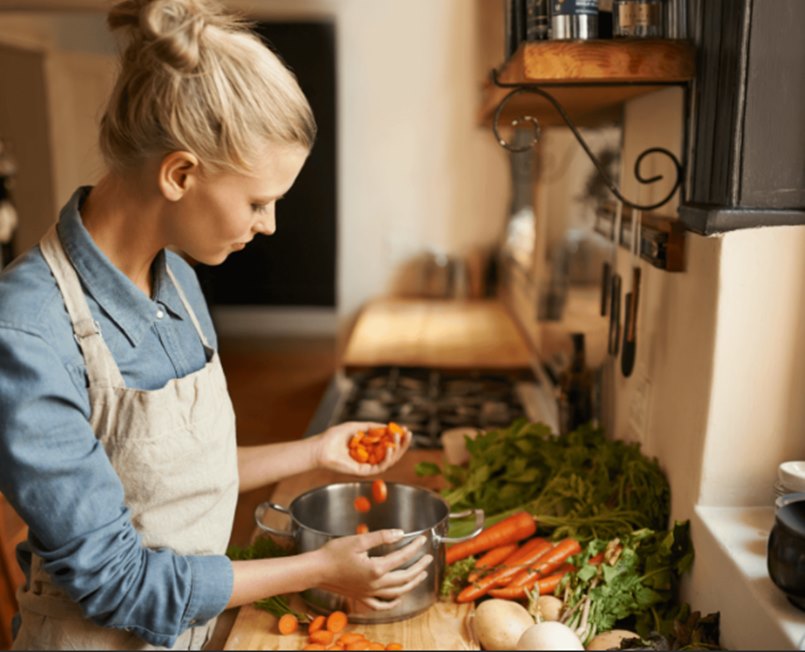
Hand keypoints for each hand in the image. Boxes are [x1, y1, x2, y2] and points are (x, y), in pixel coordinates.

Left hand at [312, 421, 410, 475]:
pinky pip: (380, 467)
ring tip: (399, 437)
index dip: (398, 437)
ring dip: (397, 449)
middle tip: (409, 434)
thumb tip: (388, 426)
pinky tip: (390, 448)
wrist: (321, 447)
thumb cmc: (334, 437)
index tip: (406, 429)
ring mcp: (368, 466)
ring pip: (389, 461)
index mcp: (369, 448)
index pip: (388, 444)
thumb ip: (372, 427)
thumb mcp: (357, 427)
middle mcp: (370, 458)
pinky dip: (387, 458)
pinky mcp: (364, 472)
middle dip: (402, 444)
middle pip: (392, 453)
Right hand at [313, 529, 431, 609]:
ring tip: (421, 575)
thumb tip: (400, 533)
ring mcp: (369, 593)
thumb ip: (381, 537)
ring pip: (397, 592)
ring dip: (412, 583)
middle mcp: (375, 584)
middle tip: (428, 558)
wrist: (316, 570)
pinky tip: (398, 598)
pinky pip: (381, 605)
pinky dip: (393, 602)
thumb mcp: (358, 540)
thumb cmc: (334, 553)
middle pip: (404, 577)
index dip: (414, 547)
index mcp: (376, 568)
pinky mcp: (362, 597)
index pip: (402, 557)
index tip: (422, 539)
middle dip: (419, 567)